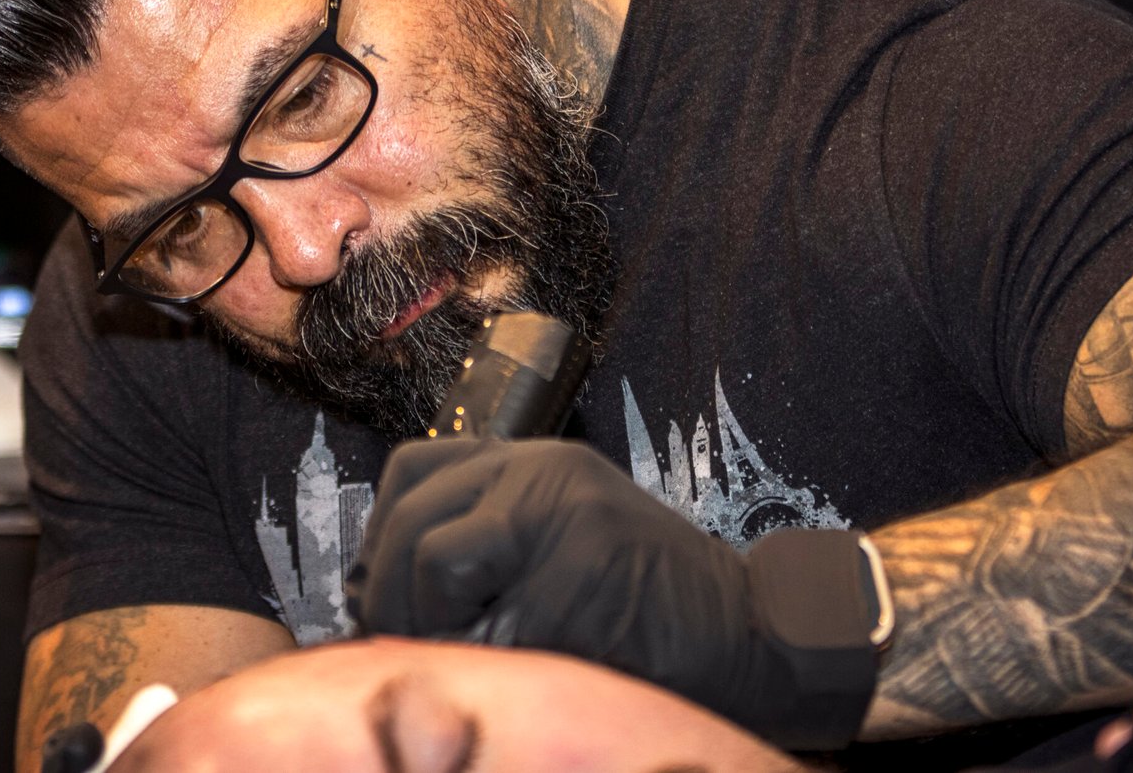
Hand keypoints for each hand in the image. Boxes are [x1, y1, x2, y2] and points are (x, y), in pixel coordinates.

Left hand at [347, 437, 876, 748]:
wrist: (752, 633)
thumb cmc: (648, 606)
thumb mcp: (562, 543)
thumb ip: (487, 543)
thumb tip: (380, 594)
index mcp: (532, 463)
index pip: (413, 472)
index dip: (382, 537)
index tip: (381, 593)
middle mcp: (541, 470)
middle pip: (411, 517)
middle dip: (389, 593)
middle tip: (407, 642)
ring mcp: (560, 513)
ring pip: (433, 557)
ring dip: (429, 620)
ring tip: (465, 654)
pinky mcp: (576, 567)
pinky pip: (487, 623)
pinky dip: (488, 659)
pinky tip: (521, 670)